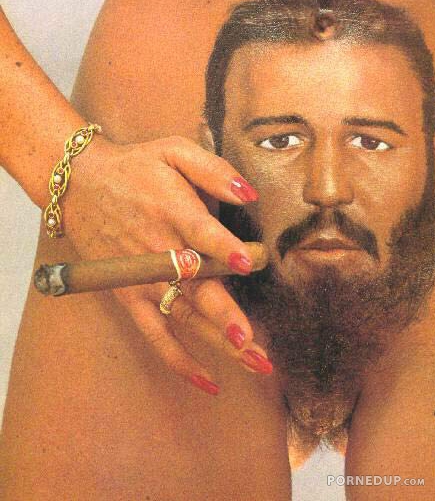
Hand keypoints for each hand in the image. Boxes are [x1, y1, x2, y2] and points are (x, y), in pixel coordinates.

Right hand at [62, 134, 272, 394]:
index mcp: (173, 212)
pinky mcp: (130, 296)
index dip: (225, 248)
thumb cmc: (136, 166)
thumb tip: (250, 193)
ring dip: (218, 343)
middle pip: (196, 289)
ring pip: (184, 317)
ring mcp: (143, 279)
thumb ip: (213, 170)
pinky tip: (208, 380)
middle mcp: (159, 251)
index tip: (249, 262)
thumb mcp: (174, 151)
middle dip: (227, 317)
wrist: (82, 184)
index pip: (201, 234)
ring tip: (254, 363)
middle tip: (255, 346)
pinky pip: (155, 334)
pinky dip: (178, 359)